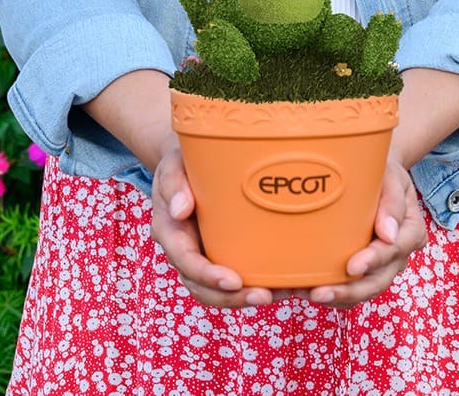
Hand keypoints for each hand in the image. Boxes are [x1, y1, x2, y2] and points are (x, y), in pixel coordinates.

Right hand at [149, 137, 273, 309]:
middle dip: (233, 298)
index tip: (233, 281)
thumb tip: (180, 209)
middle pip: (204, 288)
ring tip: (283, 293)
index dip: (208, 276)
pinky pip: (240, 277)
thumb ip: (174, 183)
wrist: (190, 160)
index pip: (186, 262)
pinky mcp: (225, 252)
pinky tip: (288, 283)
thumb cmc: (182, 161)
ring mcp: (206, 255)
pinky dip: (260, 284)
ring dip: (249, 297)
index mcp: (171, 232)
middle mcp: (187, 250)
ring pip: (222, 291)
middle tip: (265, 296)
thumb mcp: (173, 165)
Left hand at [292, 152, 425, 309]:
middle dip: (348, 291)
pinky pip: (349, 288)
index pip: (393, 251)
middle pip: (377, 282)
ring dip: (335, 297)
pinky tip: (304, 288)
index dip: (373, 261)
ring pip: (361, 292)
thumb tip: (388, 234)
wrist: (375, 174)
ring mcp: (380, 265)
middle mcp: (397, 254)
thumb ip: (392, 201)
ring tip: (304, 293)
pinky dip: (330, 293)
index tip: (351, 266)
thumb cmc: (383, 173)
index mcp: (410, 231)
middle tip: (318, 293)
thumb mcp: (392, 176)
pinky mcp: (362, 269)